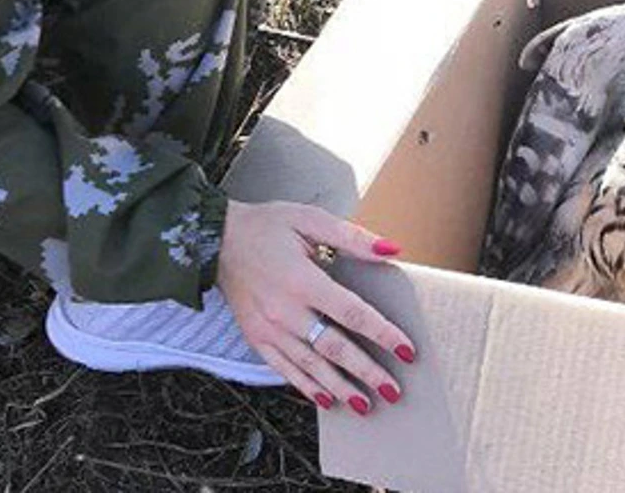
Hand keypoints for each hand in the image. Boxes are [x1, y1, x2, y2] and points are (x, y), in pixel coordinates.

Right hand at [216, 200, 416, 413]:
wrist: (217, 240)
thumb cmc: (267, 226)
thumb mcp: (311, 220)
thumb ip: (353, 238)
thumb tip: (392, 250)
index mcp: (302, 280)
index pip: (352, 314)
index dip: (383, 334)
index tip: (407, 350)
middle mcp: (285, 311)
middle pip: (334, 348)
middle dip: (367, 372)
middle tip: (393, 391)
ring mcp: (268, 329)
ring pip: (311, 365)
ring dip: (340, 388)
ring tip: (365, 405)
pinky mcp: (256, 338)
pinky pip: (285, 369)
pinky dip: (306, 386)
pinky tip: (326, 400)